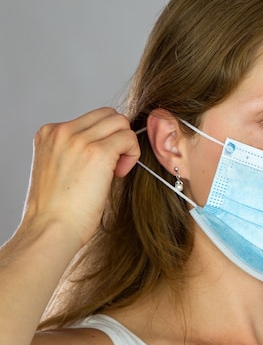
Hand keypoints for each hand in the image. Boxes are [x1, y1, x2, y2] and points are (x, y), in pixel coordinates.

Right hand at [22, 107, 140, 246]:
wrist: (50, 229)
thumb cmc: (58, 209)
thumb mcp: (60, 167)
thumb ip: (77, 148)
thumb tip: (109, 142)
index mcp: (49, 133)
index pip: (92, 118)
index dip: (104, 138)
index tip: (99, 163)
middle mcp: (62, 131)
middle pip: (109, 115)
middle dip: (117, 137)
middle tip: (112, 165)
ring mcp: (79, 139)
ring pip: (121, 123)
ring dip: (126, 145)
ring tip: (114, 171)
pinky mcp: (98, 151)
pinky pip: (129, 138)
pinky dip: (132, 155)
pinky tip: (118, 174)